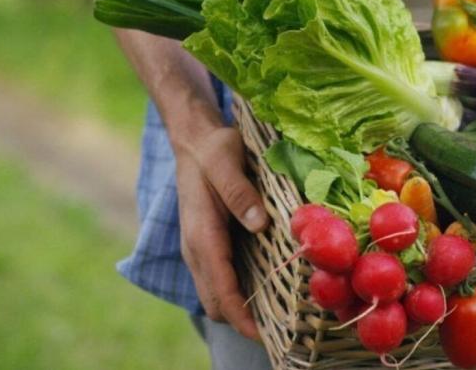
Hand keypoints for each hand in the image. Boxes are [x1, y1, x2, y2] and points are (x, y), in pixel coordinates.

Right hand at [176, 126, 268, 339]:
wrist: (194, 140)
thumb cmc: (213, 149)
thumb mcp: (226, 160)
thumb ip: (239, 192)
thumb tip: (258, 224)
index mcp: (201, 234)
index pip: (219, 289)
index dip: (240, 317)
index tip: (264, 336)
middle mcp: (196, 248)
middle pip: (215, 302)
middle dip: (242, 322)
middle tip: (281, 329)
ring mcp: (199, 248)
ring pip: (215, 294)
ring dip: (239, 311)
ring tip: (277, 317)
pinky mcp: (207, 244)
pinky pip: (219, 279)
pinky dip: (236, 294)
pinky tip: (264, 289)